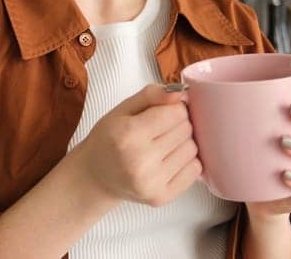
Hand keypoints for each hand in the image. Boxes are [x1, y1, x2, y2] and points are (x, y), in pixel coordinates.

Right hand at [68, 83, 201, 207]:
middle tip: (159, 131)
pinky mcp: (161, 197)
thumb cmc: (108, 140)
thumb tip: (182, 93)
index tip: (162, 113)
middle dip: (177, 125)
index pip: (176, 113)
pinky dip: (186, 162)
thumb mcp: (122, 110)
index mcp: (128, 134)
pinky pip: (195, 170)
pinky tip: (168, 161)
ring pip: (192, 149)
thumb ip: (152, 95)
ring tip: (162, 146)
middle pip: (186, 130)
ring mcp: (151, 183)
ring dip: (182, 144)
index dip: (173, 109)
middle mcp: (140, 161)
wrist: (95, 177)